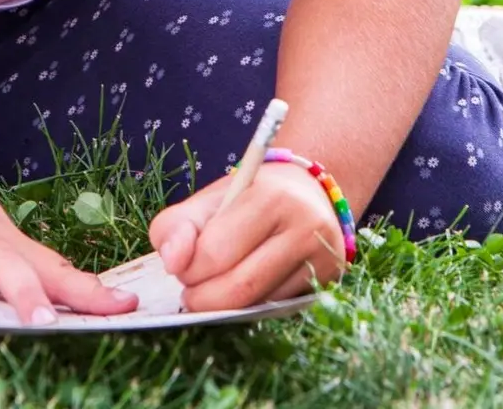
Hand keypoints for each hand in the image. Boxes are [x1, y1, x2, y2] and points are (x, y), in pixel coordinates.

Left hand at [149, 161, 348, 311]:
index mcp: (270, 197)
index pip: (215, 253)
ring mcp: (322, 258)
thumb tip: (173, 263)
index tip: (180, 268)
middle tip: (191, 291)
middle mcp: (305, 226)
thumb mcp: (208, 200)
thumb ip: (176, 226)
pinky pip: (277, 308)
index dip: (187, 270)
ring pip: (259, 304)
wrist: (306, 194)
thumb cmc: (248, 198)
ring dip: (225, 306)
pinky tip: (242, 291)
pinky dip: (249, 307)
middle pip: (240, 287)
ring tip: (213, 289)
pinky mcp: (329, 281)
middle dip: (203, 298)